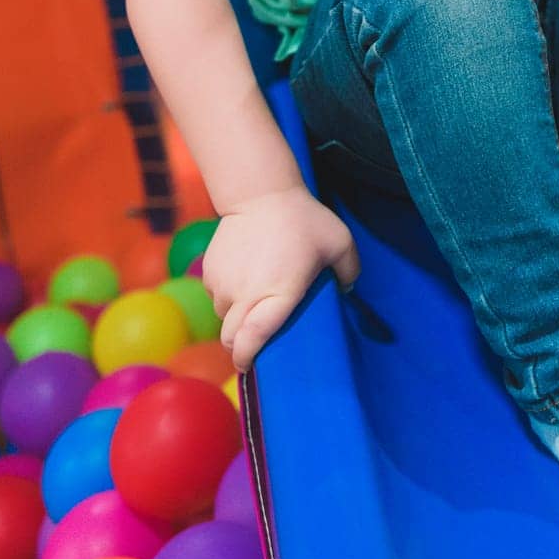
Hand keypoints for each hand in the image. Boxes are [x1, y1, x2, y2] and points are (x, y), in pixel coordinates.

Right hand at [202, 185, 360, 372]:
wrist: (260, 192)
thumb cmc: (303, 219)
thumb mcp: (339, 241)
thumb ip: (349, 271)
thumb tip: (348, 291)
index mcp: (277, 294)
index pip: (254, 338)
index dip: (249, 357)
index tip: (251, 366)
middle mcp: (245, 295)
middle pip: (232, 338)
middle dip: (241, 347)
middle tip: (255, 343)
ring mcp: (222, 284)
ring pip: (224, 318)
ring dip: (236, 319)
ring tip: (255, 302)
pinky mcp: (209, 272)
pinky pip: (216, 296)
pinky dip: (227, 297)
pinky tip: (243, 279)